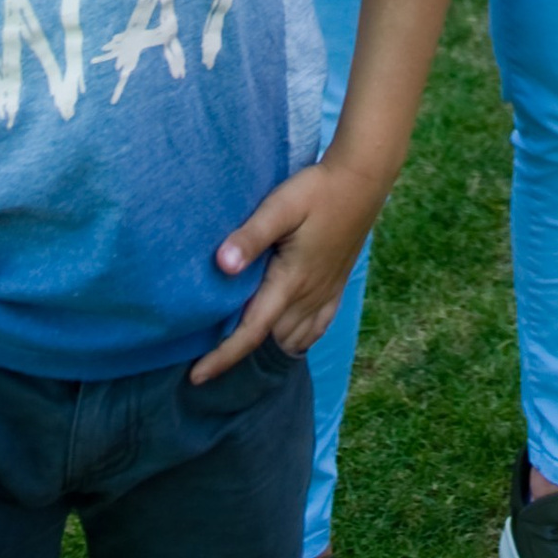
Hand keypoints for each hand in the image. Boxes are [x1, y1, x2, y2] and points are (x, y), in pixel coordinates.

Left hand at [189, 156, 387, 382]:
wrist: (362, 180)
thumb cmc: (317, 190)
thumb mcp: (280, 207)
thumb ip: (251, 236)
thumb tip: (221, 265)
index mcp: (290, 281)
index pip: (251, 331)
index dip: (222, 357)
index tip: (195, 377)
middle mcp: (308, 295)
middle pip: (269, 338)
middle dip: (240, 350)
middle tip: (208, 349)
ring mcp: (325, 292)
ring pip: (293, 338)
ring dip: (268, 344)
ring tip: (240, 340)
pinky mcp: (337, 284)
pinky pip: (317, 328)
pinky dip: (299, 339)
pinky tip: (286, 335)